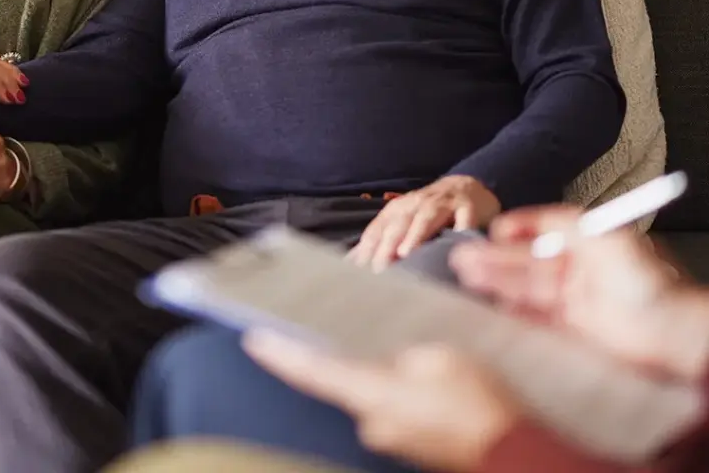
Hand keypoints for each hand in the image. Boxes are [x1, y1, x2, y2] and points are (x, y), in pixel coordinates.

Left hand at [243, 332, 519, 472]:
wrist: (515, 453)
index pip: (310, 371)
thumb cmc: (477, 404)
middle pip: (340, 377)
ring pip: (368, 388)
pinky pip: (390, 403)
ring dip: (370, 364)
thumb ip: (398, 350)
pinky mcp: (411, 441)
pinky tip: (409, 362)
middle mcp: (372, 421)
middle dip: (337, 349)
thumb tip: (379, 351)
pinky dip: (391, 381)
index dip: (279, 353)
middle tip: (328, 315)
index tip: (251, 335)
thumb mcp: (438, 356)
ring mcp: (391, 435)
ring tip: (379, 331)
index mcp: (371, 396)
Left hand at [350, 176, 500, 269]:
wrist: (467, 186)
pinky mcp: (468, 207)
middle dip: (386, 246)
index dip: (366, 250)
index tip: (358, 274)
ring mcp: (443, 204)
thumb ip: (380, 241)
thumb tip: (350, 263)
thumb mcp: (403, 221)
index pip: (378, 230)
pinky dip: (460, 229)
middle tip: (378, 271)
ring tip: (406, 254)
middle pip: (398, 224)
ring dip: (415, 234)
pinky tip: (456, 244)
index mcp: (398, 210)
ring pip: (426, 217)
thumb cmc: (429, 211)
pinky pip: (464, 219)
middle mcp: (417, 204)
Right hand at [450, 206, 708, 379]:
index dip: (516, 233)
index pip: (542, 234)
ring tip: (467, 274)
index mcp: (587, 245)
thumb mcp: (601, 234)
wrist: (675, 333)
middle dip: (494, 260)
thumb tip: (519, 222)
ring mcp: (574, 304)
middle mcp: (579, 273)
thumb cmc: (648, 281)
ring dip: (496, 282)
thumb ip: (557, 223)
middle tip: (463, 256)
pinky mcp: (572, 334)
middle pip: (527, 264)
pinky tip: (491, 304)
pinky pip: (534, 320)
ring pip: (526, 290)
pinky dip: (511, 312)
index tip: (493, 231)